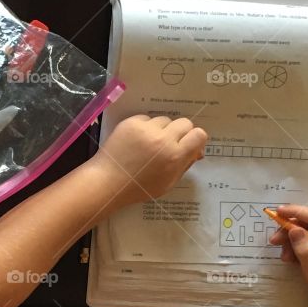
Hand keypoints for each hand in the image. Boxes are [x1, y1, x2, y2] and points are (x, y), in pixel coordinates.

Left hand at [89, 115, 207, 207]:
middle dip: (182, 133)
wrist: (108, 181)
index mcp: (174, 156)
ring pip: (165, 120)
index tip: (189, 145)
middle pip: (185, 123)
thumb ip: (185, 165)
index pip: (199, 134)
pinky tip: (138, 140)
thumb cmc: (139, 187)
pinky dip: (146, 127)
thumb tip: (197, 150)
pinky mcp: (131, 122)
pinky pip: (147, 118)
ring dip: (163, 129)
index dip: (196, 139)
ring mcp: (146, 128)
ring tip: (151, 143)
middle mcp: (163, 139)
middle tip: (171, 144)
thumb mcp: (168, 183)